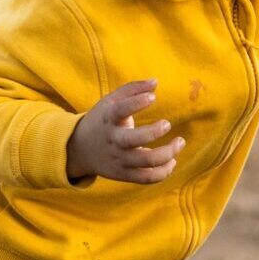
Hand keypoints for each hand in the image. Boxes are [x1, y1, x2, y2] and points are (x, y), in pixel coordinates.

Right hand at [65, 79, 182, 184]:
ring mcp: (119, 159)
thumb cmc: (102, 121)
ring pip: (146, 161)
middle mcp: (114, 141)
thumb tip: (155, 82)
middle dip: (154, 132)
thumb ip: (132, 89)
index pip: (120, 110)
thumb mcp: (110, 101)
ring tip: (180, 142)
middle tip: (167, 123)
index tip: (152, 97)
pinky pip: (147, 178)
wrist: (79, 150)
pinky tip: (172, 160)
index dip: (136, 103)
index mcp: (108, 119)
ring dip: (168, 153)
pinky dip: (164, 172)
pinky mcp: (124, 174)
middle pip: (133, 140)